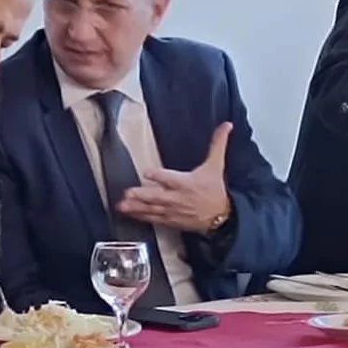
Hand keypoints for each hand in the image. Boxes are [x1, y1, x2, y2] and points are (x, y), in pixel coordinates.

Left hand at [117, 122, 233, 232]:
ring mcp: (172, 211)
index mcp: (186, 183)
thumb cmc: (215, 190)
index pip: (171, 178)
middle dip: (142, 195)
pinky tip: (129, 214)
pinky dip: (141, 217)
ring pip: (152, 209)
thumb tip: (226, 126)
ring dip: (136, 207)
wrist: (221, 217)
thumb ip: (217, 144)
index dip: (159, 176)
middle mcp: (177, 198)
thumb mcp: (216, 165)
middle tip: (128, 193)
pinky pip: (153, 219)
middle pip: (157, 196)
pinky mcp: (170, 221)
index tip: (147, 172)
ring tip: (122, 205)